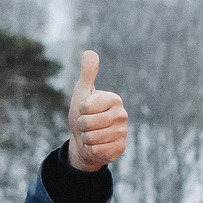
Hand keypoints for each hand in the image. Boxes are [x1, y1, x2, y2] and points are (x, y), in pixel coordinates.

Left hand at [67, 49, 128, 171]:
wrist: (85, 139)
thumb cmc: (83, 114)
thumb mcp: (82, 92)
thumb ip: (87, 72)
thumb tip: (90, 52)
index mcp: (114, 99)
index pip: (86, 107)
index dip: (80, 110)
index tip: (85, 111)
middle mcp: (122, 114)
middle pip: (87, 123)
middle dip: (81, 126)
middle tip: (86, 125)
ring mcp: (123, 132)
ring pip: (92, 138)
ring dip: (86, 138)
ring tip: (91, 135)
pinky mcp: (120, 148)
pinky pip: (97, 150)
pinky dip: (92, 149)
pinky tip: (96, 146)